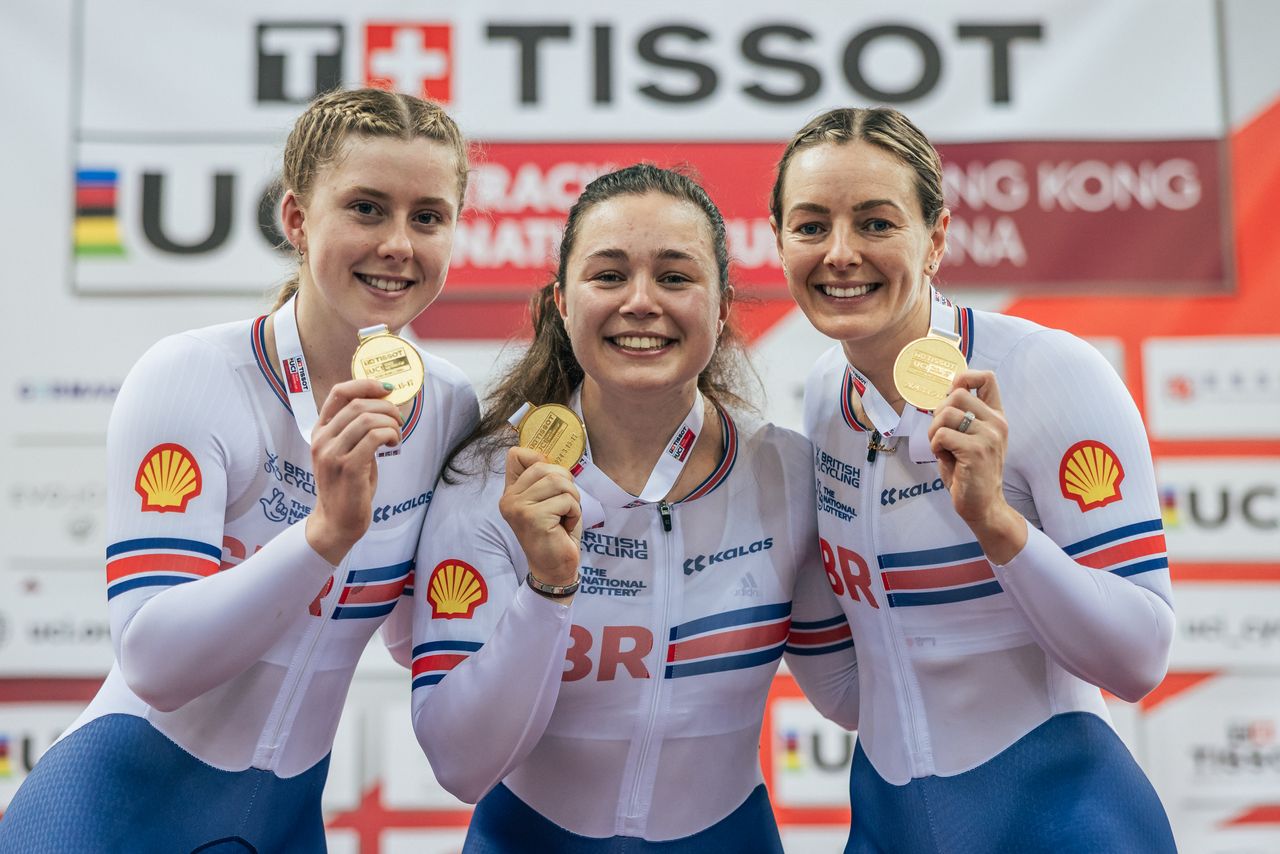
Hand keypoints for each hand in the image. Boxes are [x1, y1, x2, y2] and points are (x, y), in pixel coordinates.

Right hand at [305, 379, 402, 564]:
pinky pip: (374, 438)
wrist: (336, 522)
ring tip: (397, 435)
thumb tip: (385, 405)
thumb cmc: (346, 486)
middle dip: (386, 407)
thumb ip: (356, 430)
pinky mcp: (348, 468)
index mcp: (320, 431)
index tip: (386, 389)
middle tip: (399, 420)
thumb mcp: (346, 452)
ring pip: (368, 419)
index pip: (338, 393)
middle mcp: (322, 440)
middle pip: (358, 404)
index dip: (365, 384)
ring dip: (391, 423)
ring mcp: (333, 454)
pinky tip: (394, 444)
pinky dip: (390, 435)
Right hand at [499, 446, 582, 587]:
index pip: (517, 454)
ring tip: (565, 516)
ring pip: (558, 481)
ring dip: (572, 499)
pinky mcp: (533, 518)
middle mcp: (509, 498)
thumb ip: (545, 479)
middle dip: (566, 483)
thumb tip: (555, 455)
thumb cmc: (556, 533)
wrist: (555, 569)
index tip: (553, 482)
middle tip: (564, 505)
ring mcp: (519, 508)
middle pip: (545, 466)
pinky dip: (574, 513)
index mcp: (511, 492)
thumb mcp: (548, 500)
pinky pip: (566, 500)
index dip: (540, 460)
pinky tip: (564, 527)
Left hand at [928, 370, 1025, 562]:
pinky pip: (941, 435)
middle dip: (938, 412)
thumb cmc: (969, 471)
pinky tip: (944, 458)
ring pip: (946, 413)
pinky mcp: (976, 451)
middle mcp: (997, 423)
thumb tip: (943, 391)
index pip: (987, 378)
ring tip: (942, 448)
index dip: (964, 378)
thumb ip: (960, 416)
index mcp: (996, 416)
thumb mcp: (968, 438)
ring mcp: (989, 436)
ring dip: (934, 431)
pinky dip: (935, 446)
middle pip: (957, 393)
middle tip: (940, 434)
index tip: (950, 396)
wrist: (983, 505)